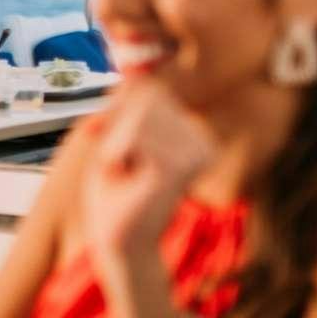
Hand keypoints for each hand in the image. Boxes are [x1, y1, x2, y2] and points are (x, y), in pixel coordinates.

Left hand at [81, 79, 216, 272]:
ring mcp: (198, 151)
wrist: (118, 243)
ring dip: (116, 144)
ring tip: (125, 175)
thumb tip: (133, 74)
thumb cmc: (114, 195)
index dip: (118, 112)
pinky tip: (127, 178)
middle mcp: (202, 139)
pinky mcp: (182, 166)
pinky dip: (116, 154)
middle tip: (120, 166)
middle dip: (117, 128)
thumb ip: (124, 105)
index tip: (115, 149)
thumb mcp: (114, 139)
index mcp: (191, 131)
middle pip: (146, 96)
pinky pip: (135, 135)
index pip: (148, 89)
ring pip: (139, 115)